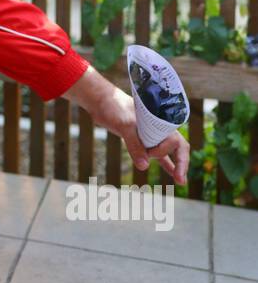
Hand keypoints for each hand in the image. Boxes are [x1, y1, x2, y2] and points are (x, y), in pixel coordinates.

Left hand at [64, 66, 189, 185]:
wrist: (100, 101)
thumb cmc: (114, 108)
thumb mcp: (125, 125)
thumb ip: (134, 145)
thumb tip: (144, 166)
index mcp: (161, 120)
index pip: (175, 141)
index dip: (166, 151)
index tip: (150, 154)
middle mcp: (159, 127)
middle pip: (177, 147)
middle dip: (181, 163)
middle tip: (181, 181)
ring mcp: (151, 134)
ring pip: (168, 152)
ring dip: (174, 165)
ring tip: (181, 181)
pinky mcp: (142, 140)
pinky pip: (157, 153)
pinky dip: (164, 163)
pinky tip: (171, 173)